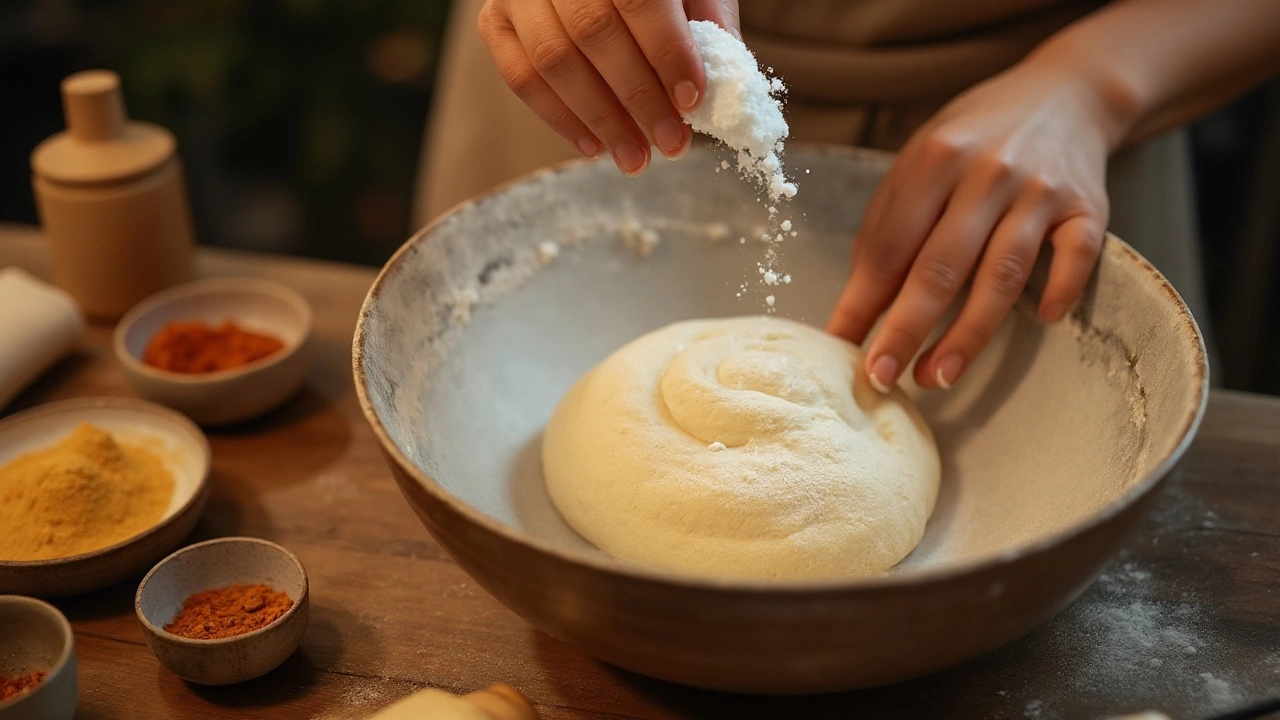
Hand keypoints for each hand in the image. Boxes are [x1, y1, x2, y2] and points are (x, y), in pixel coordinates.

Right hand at [478, 0, 740, 176]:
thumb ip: (708, 17)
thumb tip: (721, 81)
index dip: (665, 52)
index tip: (691, 100)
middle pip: (592, 33)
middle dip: (637, 97)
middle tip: (672, 143)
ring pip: (552, 59)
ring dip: (599, 118)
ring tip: (635, 158)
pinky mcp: (494, 19)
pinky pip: (519, 76)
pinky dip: (558, 118)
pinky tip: (594, 146)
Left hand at [827, 62, 1124, 391]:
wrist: (1065, 94)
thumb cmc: (975, 138)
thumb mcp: (919, 161)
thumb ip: (889, 222)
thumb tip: (858, 301)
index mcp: (934, 160)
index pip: (889, 245)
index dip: (862, 301)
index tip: (841, 346)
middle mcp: (987, 173)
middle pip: (940, 267)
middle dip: (905, 329)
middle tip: (880, 377)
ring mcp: (1040, 190)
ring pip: (1002, 274)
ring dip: (968, 334)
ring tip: (937, 376)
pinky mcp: (1088, 205)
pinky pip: (1078, 255)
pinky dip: (1062, 289)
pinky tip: (1043, 321)